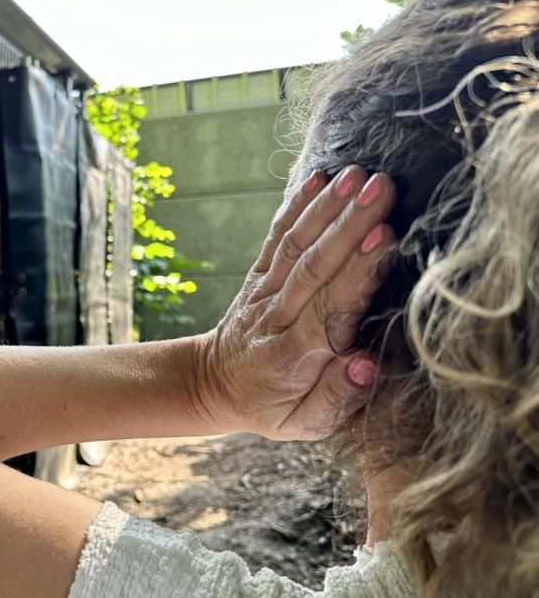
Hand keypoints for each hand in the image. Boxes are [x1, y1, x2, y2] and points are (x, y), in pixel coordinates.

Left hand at [194, 165, 396, 440]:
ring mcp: (264, 290)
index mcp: (295, 355)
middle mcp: (278, 316)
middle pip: (316, 265)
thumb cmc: (272, 407)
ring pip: (296, 243)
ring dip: (328, 206)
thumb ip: (339, 396)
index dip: (357, 271)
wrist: (213, 386)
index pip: (331, 306)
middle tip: (382, 188)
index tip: (383, 236)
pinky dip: (296, 205)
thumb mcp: (306, 423)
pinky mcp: (258, 274)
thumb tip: (366, 364)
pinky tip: (318, 176)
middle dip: (350, 223)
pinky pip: (277, 236)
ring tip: (358, 174)